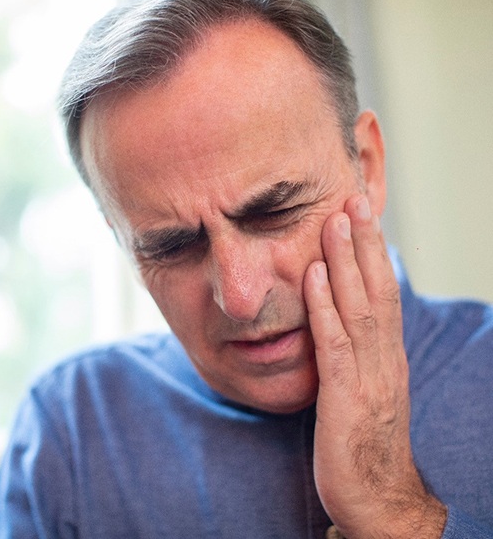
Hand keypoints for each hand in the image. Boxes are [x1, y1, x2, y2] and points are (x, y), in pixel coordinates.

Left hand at [303, 194, 446, 537]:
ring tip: (335, 222)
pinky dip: (323, 307)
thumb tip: (336, 316)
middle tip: (353, 200)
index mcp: (387, 354)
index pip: (383, 292)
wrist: (377, 499)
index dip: (373, 252)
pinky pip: (334, 345)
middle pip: (377, 290)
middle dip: (364, 243)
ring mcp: (368, 377)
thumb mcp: (366, 388)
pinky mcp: (344, 398)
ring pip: (359, 308)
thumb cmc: (365, 440)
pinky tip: (312, 277)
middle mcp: (384, 358)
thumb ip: (356, 351)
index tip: (361, 215)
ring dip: (345, 263)